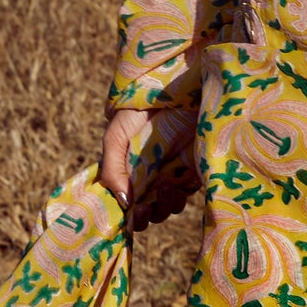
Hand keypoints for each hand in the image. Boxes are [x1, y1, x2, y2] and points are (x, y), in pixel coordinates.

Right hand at [99, 107, 197, 231]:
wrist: (174, 90)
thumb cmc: (138, 111)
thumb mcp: (117, 137)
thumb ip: (112, 169)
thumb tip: (122, 202)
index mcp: (128, 172)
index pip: (127, 205)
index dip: (127, 217)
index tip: (129, 213)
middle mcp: (150, 178)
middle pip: (148, 212)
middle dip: (145, 216)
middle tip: (144, 209)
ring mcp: (172, 175)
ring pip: (167, 207)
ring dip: (164, 207)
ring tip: (164, 188)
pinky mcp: (193, 171)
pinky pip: (186, 194)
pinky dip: (180, 197)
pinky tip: (175, 184)